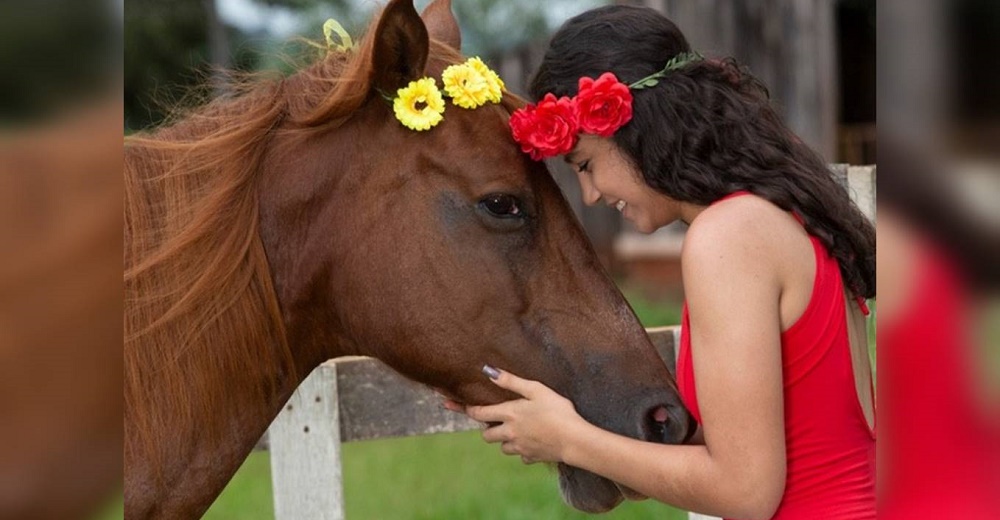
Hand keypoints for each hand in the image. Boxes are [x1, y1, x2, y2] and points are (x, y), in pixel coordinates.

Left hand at [447, 366, 587, 464]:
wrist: (574, 440)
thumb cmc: (558, 411)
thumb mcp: (536, 390)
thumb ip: (511, 381)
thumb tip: (487, 371)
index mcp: (509, 414)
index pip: (479, 413)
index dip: (465, 409)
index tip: (451, 405)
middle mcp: (510, 433)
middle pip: (486, 435)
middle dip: (488, 428)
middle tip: (497, 421)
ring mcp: (520, 447)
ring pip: (502, 447)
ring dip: (505, 440)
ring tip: (518, 430)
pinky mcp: (531, 457)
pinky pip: (521, 455)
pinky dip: (523, 449)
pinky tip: (534, 441)